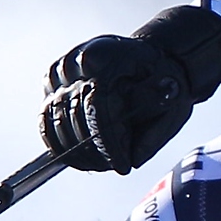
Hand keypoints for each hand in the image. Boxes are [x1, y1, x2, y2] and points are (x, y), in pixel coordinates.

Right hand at [38, 5, 220, 173]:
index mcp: (109, 55)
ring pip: (55, 120)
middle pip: (73, 116)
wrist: (146, 55)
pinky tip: (78, 158)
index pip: (98, 107)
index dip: (108, 142)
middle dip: (93, 149)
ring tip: (101, 164)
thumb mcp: (175, 97)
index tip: (122, 165)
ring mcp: (60, 72)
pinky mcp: (50, 83)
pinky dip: (58, 144)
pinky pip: (45, 120)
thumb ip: (155, 128)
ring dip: (76, 151)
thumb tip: (130, 159)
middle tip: (115, 165)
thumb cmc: (163, 78)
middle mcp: (76, 60)